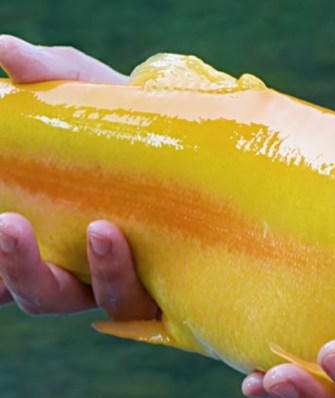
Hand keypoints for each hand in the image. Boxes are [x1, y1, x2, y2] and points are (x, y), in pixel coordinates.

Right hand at [0, 37, 151, 318]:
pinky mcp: (178, 289)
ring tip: (103, 229)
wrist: (206, 143)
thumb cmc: (133, 125)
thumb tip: (5, 50)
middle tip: (8, 224)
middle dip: (18, 267)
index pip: (5, 270)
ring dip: (100, 272)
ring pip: (105, 301)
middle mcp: (87, 271)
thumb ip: (49, 77)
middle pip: (41, 294)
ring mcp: (135, 281)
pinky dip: (140, 278)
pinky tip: (138, 245)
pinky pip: (157, 302)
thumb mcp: (90, 95)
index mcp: (52, 238)